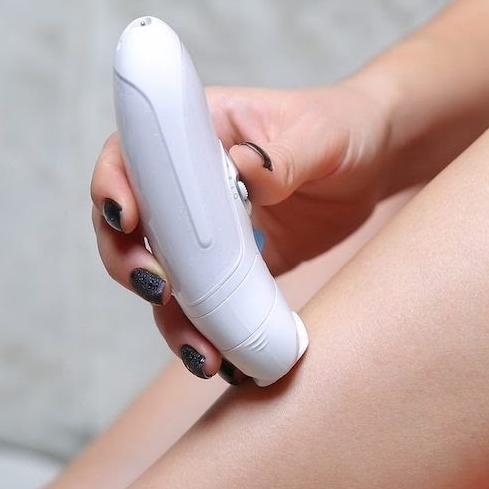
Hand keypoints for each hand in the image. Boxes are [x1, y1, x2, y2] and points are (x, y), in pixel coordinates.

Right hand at [90, 81, 391, 378]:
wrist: (375, 164)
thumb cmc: (340, 127)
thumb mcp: (317, 134)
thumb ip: (281, 155)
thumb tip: (246, 166)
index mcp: (192, 134)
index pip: (128, 155)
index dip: (112, 186)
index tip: (127, 218)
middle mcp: (185, 185)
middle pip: (128, 227)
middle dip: (128, 263)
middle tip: (158, 291)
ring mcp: (205, 232)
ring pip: (163, 277)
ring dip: (170, 319)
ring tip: (200, 353)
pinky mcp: (231, 271)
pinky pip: (206, 304)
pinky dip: (209, 334)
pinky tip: (225, 362)